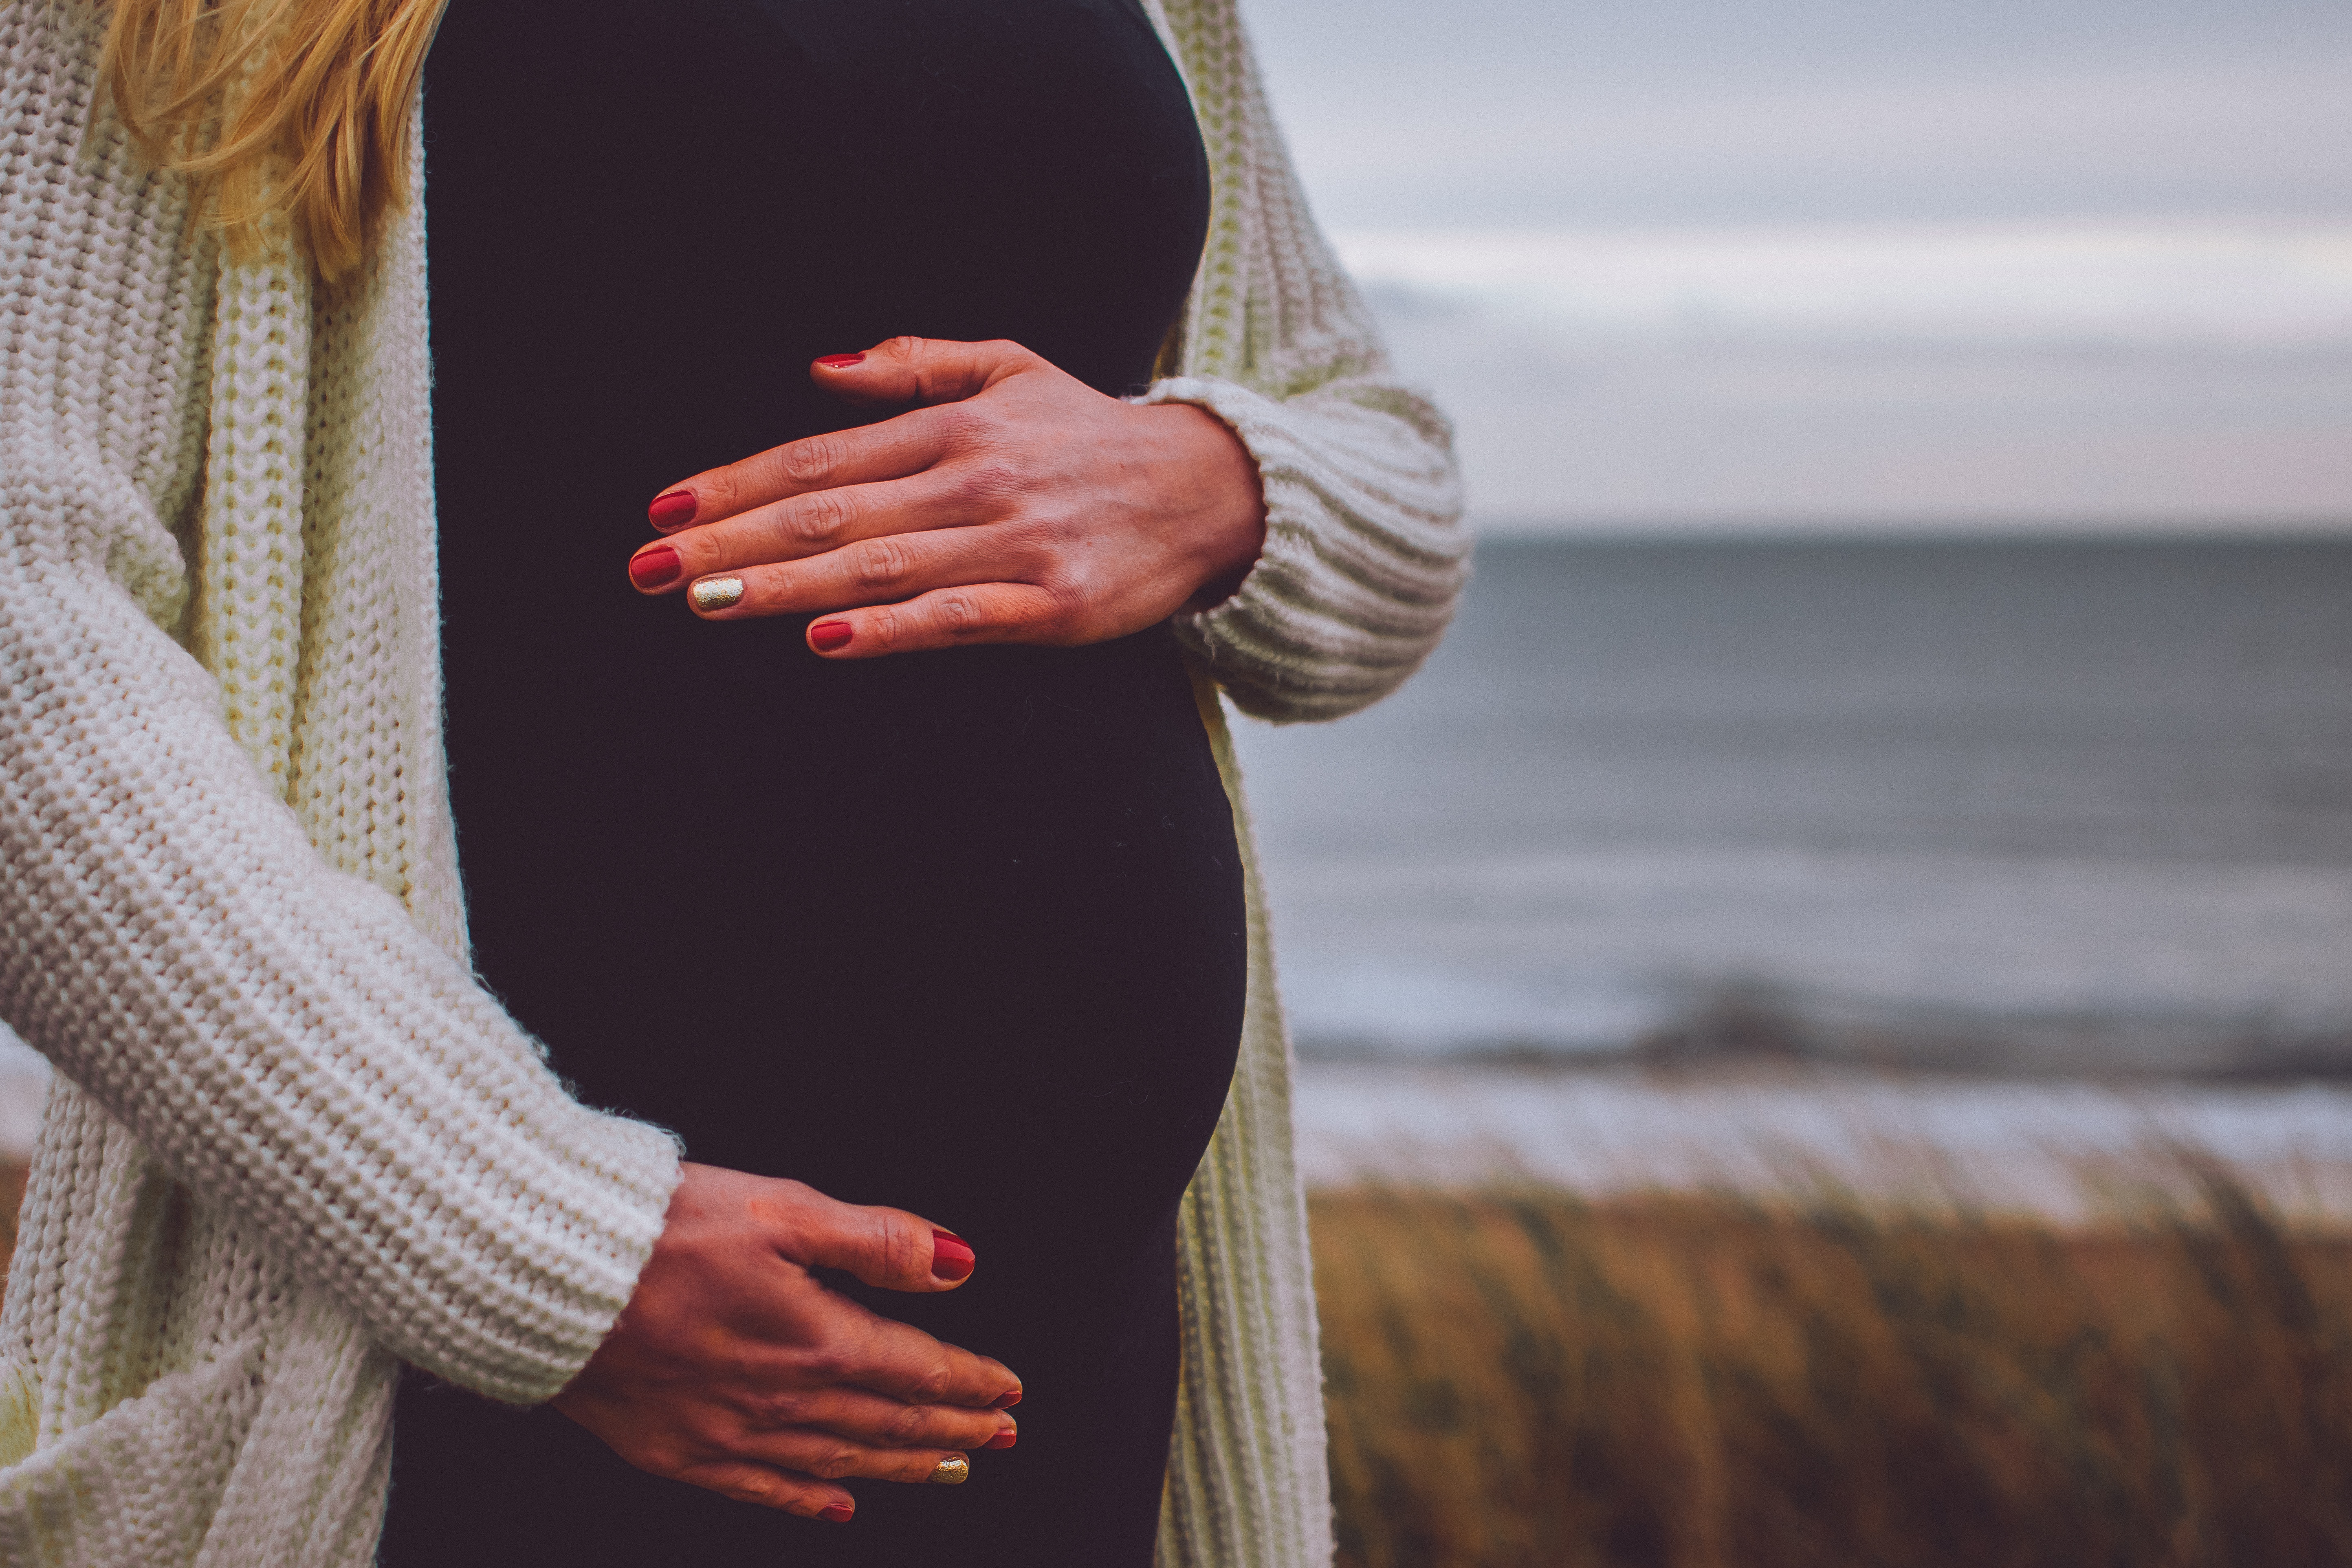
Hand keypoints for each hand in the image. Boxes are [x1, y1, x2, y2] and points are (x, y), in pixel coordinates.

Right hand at [551, 1164, 1019, 1522]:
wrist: (546, 1275)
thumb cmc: (657, 1230)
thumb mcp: (781, 1209)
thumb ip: (876, 1241)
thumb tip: (955, 1264)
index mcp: (813, 1339)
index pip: (916, 1369)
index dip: (969, 1380)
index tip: (1007, 1388)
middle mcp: (779, 1399)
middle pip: (890, 1424)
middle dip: (953, 1429)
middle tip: (998, 1434)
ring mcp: (728, 1434)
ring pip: (841, 1462)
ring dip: (904, 1466)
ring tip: (949, 1467)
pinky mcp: (678, 1452)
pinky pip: (764, 1491)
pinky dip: (812, 1502)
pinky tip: (840, 1506)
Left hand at [621, 336, 1267, 656]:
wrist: (1209, 490)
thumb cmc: (1090, 433)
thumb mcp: (1009, 367)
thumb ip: (914, 362)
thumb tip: (818, 369)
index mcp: (954, 426)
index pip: (820, 457)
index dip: (736, 483)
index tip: (664, 510)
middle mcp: (974, 480)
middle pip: (830, 516)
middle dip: (731, 542)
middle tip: (649, 569)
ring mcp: (1012, 545)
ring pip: (877, 567)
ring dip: (781, 586)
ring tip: (703, 601)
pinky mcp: (1051, 606)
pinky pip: (956, 618)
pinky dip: (889, 629)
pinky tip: (826, 639)